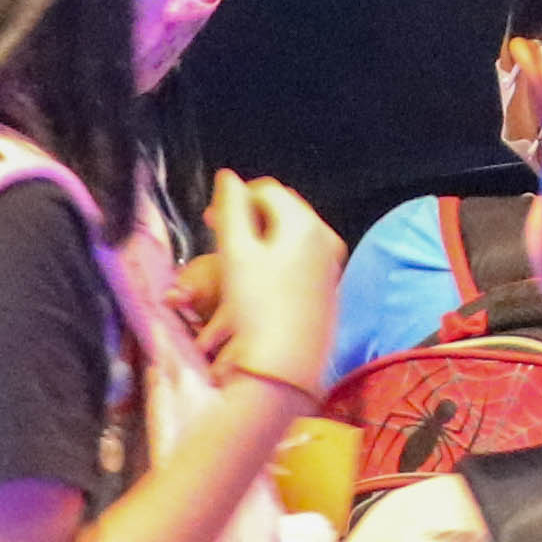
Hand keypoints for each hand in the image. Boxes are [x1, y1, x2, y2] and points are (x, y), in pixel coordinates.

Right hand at [203, 172, 345, 393]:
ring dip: (260, 239)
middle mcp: (325, 238)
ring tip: (234, 258)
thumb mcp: (236, 252)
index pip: (267, 190)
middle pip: (282, 212)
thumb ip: (230, 208)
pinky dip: (275, 260)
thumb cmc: (257, 306)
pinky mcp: (327, 288)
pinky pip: (299, 260)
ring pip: (289, 237)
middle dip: (249, 217)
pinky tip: (256, 280)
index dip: (235, 198)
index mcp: (304, 223)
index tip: (211, 218)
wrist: (285, 364)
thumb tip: (228, 178)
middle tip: (219, 234)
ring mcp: (330, 264)